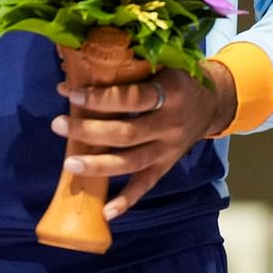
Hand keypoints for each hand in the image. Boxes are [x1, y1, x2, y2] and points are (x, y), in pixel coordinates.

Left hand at [56, 60, 237, 220]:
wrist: (214, 102)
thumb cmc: (180, 78)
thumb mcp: (166, 63)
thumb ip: (135, 64)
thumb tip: (87, 59)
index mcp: (171, 93)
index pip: (131, 98)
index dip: (100, 97)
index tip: (70, 92)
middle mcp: (170, 123)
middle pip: (126, 133)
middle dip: (89, 130)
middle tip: (58, 124)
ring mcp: (169, 148)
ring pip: (131, 162)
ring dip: (99, 165)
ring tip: (70, 164)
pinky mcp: (168, 164)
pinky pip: (147, 184)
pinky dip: (127, 200)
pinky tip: (106, 212)